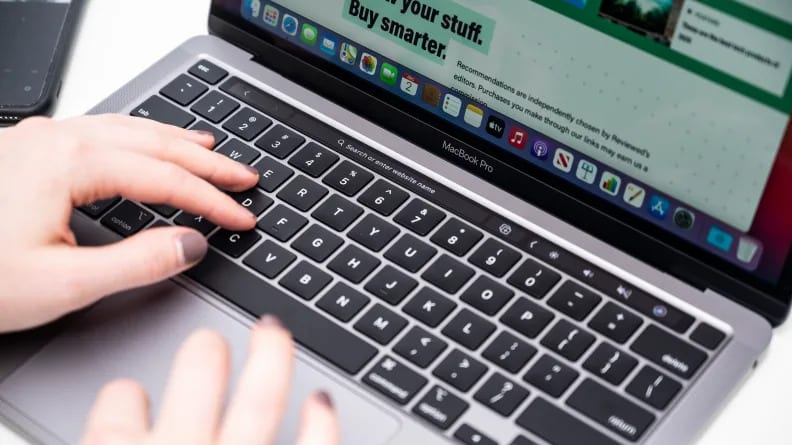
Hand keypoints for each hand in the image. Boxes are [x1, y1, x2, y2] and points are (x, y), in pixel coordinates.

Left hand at [0, 115, 259, 331]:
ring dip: (177, 142)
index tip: (242, 216)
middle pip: (154, 142)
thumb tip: (191, 244)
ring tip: (213, 150)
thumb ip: (138, 262)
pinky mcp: (31, 149)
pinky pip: (103, 131)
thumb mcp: (63, 283)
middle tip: (246, 177)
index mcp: (68, 163)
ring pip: (129, 129)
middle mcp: (57, 139)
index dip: (211, 199)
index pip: (164, 177)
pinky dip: (142, 137)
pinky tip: (151, 142)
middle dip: (207, 162)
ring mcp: (41, 139)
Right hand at [82, 316, 338, 444]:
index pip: (117, 414)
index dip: (124, 397)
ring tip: (270, 332)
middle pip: (196, 380)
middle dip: (205, 351)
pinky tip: (322, 401)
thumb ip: (110, 443)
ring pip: (258, 402)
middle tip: (209, 341)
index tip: (130, 394)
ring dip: (269, 359)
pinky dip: (321, 423)